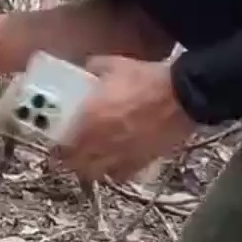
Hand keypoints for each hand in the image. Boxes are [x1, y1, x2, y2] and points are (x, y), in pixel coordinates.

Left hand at [54, 55, 196, 181]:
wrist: (184, 95)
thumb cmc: (147, 80)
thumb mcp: (116, 65)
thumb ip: (95, 67)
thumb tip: (87, 68)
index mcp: (89, 120)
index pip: (63, 144)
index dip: (57, 147)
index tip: (56, 144)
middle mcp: (100, 143)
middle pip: (77, 164)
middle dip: (71, 161)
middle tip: (70, 155)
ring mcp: (121, 156)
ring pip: (97, 174)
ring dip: (90, 169)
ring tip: (89, 163)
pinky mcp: (142, 162)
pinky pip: (121, 176)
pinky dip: (115, 173)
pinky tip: (114, 166)